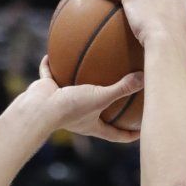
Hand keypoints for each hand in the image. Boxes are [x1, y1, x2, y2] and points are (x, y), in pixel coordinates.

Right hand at [26, 56, 143, 143]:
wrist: (39, 108)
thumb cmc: (70, 108)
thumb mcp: (101, 97)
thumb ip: (122, 88)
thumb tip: (146, 77)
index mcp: (92, 125)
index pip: (116, 134)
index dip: (130, 134)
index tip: (142, 131)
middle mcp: (78, 116)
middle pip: (97, 114)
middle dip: (108, 109)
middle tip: (122, 99)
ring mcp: (62, 104)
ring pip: (75, 92)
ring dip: (81, 83)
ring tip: (90, 70)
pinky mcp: (47, 91)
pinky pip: (50, 74)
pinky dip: (51, 65)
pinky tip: (54, 51)